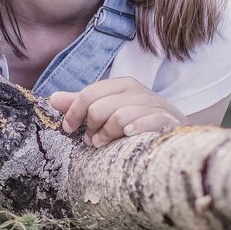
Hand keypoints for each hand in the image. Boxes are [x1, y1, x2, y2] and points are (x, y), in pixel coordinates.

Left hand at [48, 77, 187, 147]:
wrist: (177, 128)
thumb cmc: (138, 118)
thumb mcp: (110, 107)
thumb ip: (82, 103)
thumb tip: (53, 99)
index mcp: (121, 84)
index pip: (88, 94)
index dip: (74, 112)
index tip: (69, 128)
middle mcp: (137, 91)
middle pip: (99, 107)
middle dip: (90, 127)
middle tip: (90, 140)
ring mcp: (154, 105)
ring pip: (118, 117)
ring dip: (106, 135)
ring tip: (103, 144)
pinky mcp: (168, 121)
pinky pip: (146, 123)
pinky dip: (133, 130)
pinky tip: (126, 137)